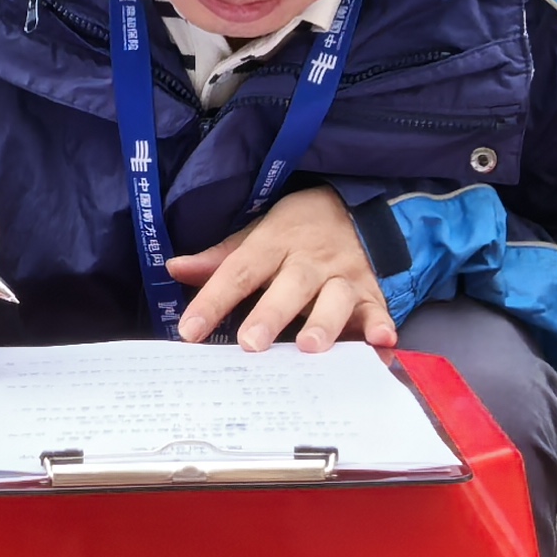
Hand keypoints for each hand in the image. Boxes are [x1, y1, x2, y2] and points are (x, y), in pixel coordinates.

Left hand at [168, 185, 395, 351]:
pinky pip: (377, 310)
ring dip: (324, 323)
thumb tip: (175, 268)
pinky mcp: (371, 292)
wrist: (359, 208)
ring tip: (310, 348)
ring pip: (335, 298)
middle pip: (290, 286)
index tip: (190, 330)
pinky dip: (380, 326)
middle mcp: (310, 260)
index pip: (239, 270)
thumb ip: (222, 258)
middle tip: (251, 343)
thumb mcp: (260, 233)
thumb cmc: (299, 229)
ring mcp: (343, 276)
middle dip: (271, 314)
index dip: (213, 299)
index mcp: (276, 242)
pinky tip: (381, 342)